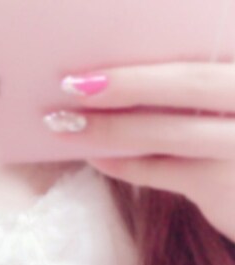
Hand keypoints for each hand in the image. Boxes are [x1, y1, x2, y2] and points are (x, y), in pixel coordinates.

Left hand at [44, 62, 234, 241]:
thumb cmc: (226, 144)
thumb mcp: (221, 105)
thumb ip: (191, 89)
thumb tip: (110, 79)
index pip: (201, 54)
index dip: (149, 58)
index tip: (97, 59)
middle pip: (192, 83)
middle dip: (128, 84)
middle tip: (73, 85)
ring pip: (173, 133)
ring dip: (114, 129)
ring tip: (69, 126)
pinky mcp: (225, 185)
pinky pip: (163, 172)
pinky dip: (125, 164)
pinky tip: (95, 157)